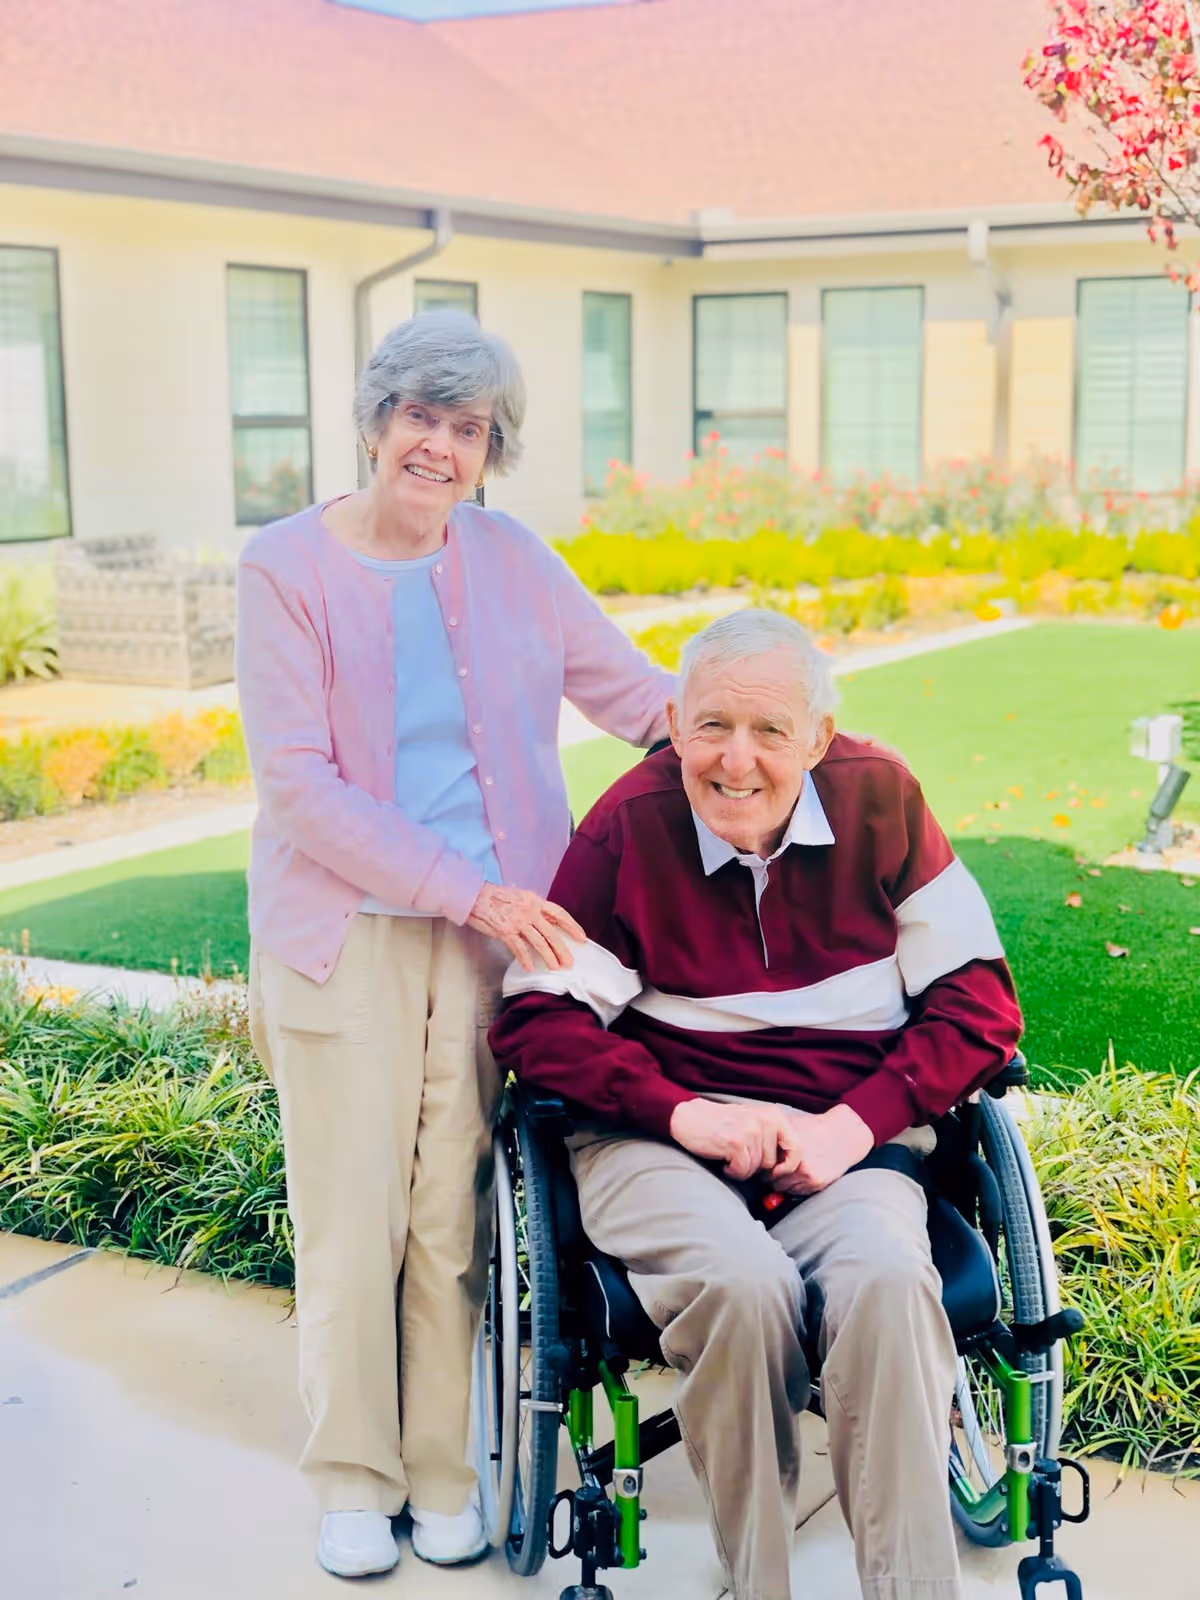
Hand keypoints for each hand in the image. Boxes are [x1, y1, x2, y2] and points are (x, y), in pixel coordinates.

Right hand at [467, 884, 585, 972]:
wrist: (473, 895)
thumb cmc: (495, 897)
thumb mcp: (520, 897)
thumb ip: (533, 909)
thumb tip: (548, 924)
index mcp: (534, 900)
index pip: (559, 913)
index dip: (572, 926)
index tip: (581, 937)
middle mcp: (529, 910)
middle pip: (551, 932)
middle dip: (562, 949)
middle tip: (569, 962)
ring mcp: (517, 921)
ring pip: (538, 942)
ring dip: (548, 957)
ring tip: (555, 967)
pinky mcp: (505, 931)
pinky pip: (519, 948)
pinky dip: (526, 959)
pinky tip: (531, 967)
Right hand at [668, 1098, 801, 1181]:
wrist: (689, 1117)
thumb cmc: (723, 1125)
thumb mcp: (754, 1123)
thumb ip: (773, 1138)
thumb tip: (791, 1166)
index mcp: (774, 1115)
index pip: (797, 1148)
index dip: (788, 1166)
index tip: (774, 1172)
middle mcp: (765, 1120)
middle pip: (772, 1163)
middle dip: (756, 1167)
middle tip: (740, 1156)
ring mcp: (750, 1130)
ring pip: (756, 1168)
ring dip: (742, 1169)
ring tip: (730, 1155)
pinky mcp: (735, 1142)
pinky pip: (742, 1171)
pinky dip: (732, 1171)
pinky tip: (724, 1160)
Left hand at [768, 1105, 874, 1196]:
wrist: (843, 1136)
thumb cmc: (815, 1130)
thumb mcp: (792, 1127)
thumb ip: (774, 1140)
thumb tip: (758, 1154)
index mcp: (787, 1146)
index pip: (764, 1166)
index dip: (764, 1166)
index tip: (766, 1164)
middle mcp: (795, 1161)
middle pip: (771, 1180)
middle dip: (772, 1176)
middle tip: (778, 1169)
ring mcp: (806, 1173)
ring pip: (783, 1188)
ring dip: (784, 1183)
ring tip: (791, 1172)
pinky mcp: (816, 1182)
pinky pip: (797, 1192)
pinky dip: (796, 1187)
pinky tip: (802, 1175)